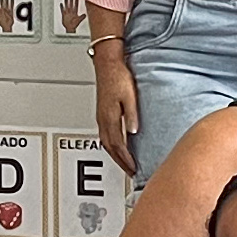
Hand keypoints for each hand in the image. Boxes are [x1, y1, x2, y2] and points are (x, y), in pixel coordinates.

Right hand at [92, 41, 138, 174]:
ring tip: (125, 164)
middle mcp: (103, 120)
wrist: (107, 63)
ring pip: (106, 143)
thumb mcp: (129, 96)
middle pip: (110, 148)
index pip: (118, 145)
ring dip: (115, 156)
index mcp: (110, 117)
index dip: (126, 160)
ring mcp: (101, 117)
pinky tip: (118, 147)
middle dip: (121, 163)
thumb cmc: (118, 76)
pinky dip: (112, 146)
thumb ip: (131, 115)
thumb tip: (133, 131)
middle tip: (131, 173)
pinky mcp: (103, 113)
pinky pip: (106, 135)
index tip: (134, 169)